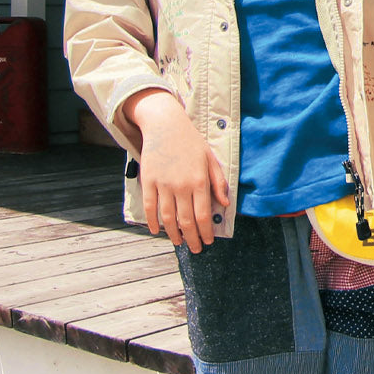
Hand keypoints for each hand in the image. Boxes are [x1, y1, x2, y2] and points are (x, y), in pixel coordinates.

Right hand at [122, 88, 229, 252]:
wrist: (165, 125)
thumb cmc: (191, 142)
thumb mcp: (210, 159)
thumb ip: (218, 182)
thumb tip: (225, 204)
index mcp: (199, 181)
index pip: (203, 215)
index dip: (206, 232)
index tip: (208, 241)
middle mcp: (181, 186)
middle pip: (186, 221)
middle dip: (192, 238)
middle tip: (195, 249)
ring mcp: (163, 184)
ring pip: (168, 218)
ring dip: (174, 234)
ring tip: (179, 242)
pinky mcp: (148, 181)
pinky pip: (149, 207)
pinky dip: (153, 222)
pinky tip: (157, 231)